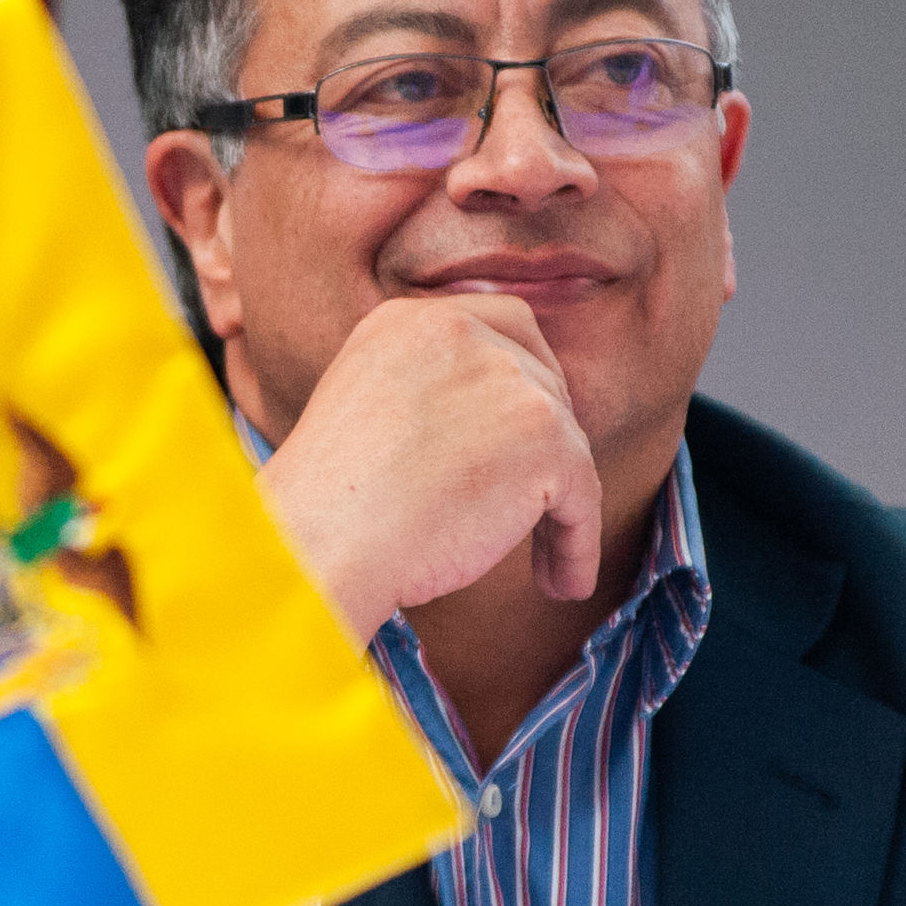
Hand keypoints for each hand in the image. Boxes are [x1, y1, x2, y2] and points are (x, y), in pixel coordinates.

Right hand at [253, 294, 601, 642]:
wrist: (322, 540)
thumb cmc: (329, 507)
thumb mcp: (364, 411)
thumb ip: (424, 395)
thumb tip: (487, 429)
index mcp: (408, 322)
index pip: (503, 325)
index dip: (527, 375)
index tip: (528, 428)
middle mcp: (462, 334)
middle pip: (542, 382)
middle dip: (545, 444)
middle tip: (540, 501)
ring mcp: (510, 382)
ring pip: (565, 445)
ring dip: (559, 506)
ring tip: (549, 564)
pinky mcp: (545, 439)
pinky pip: (583, 497)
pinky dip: (578, 544)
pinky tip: (563, 583)